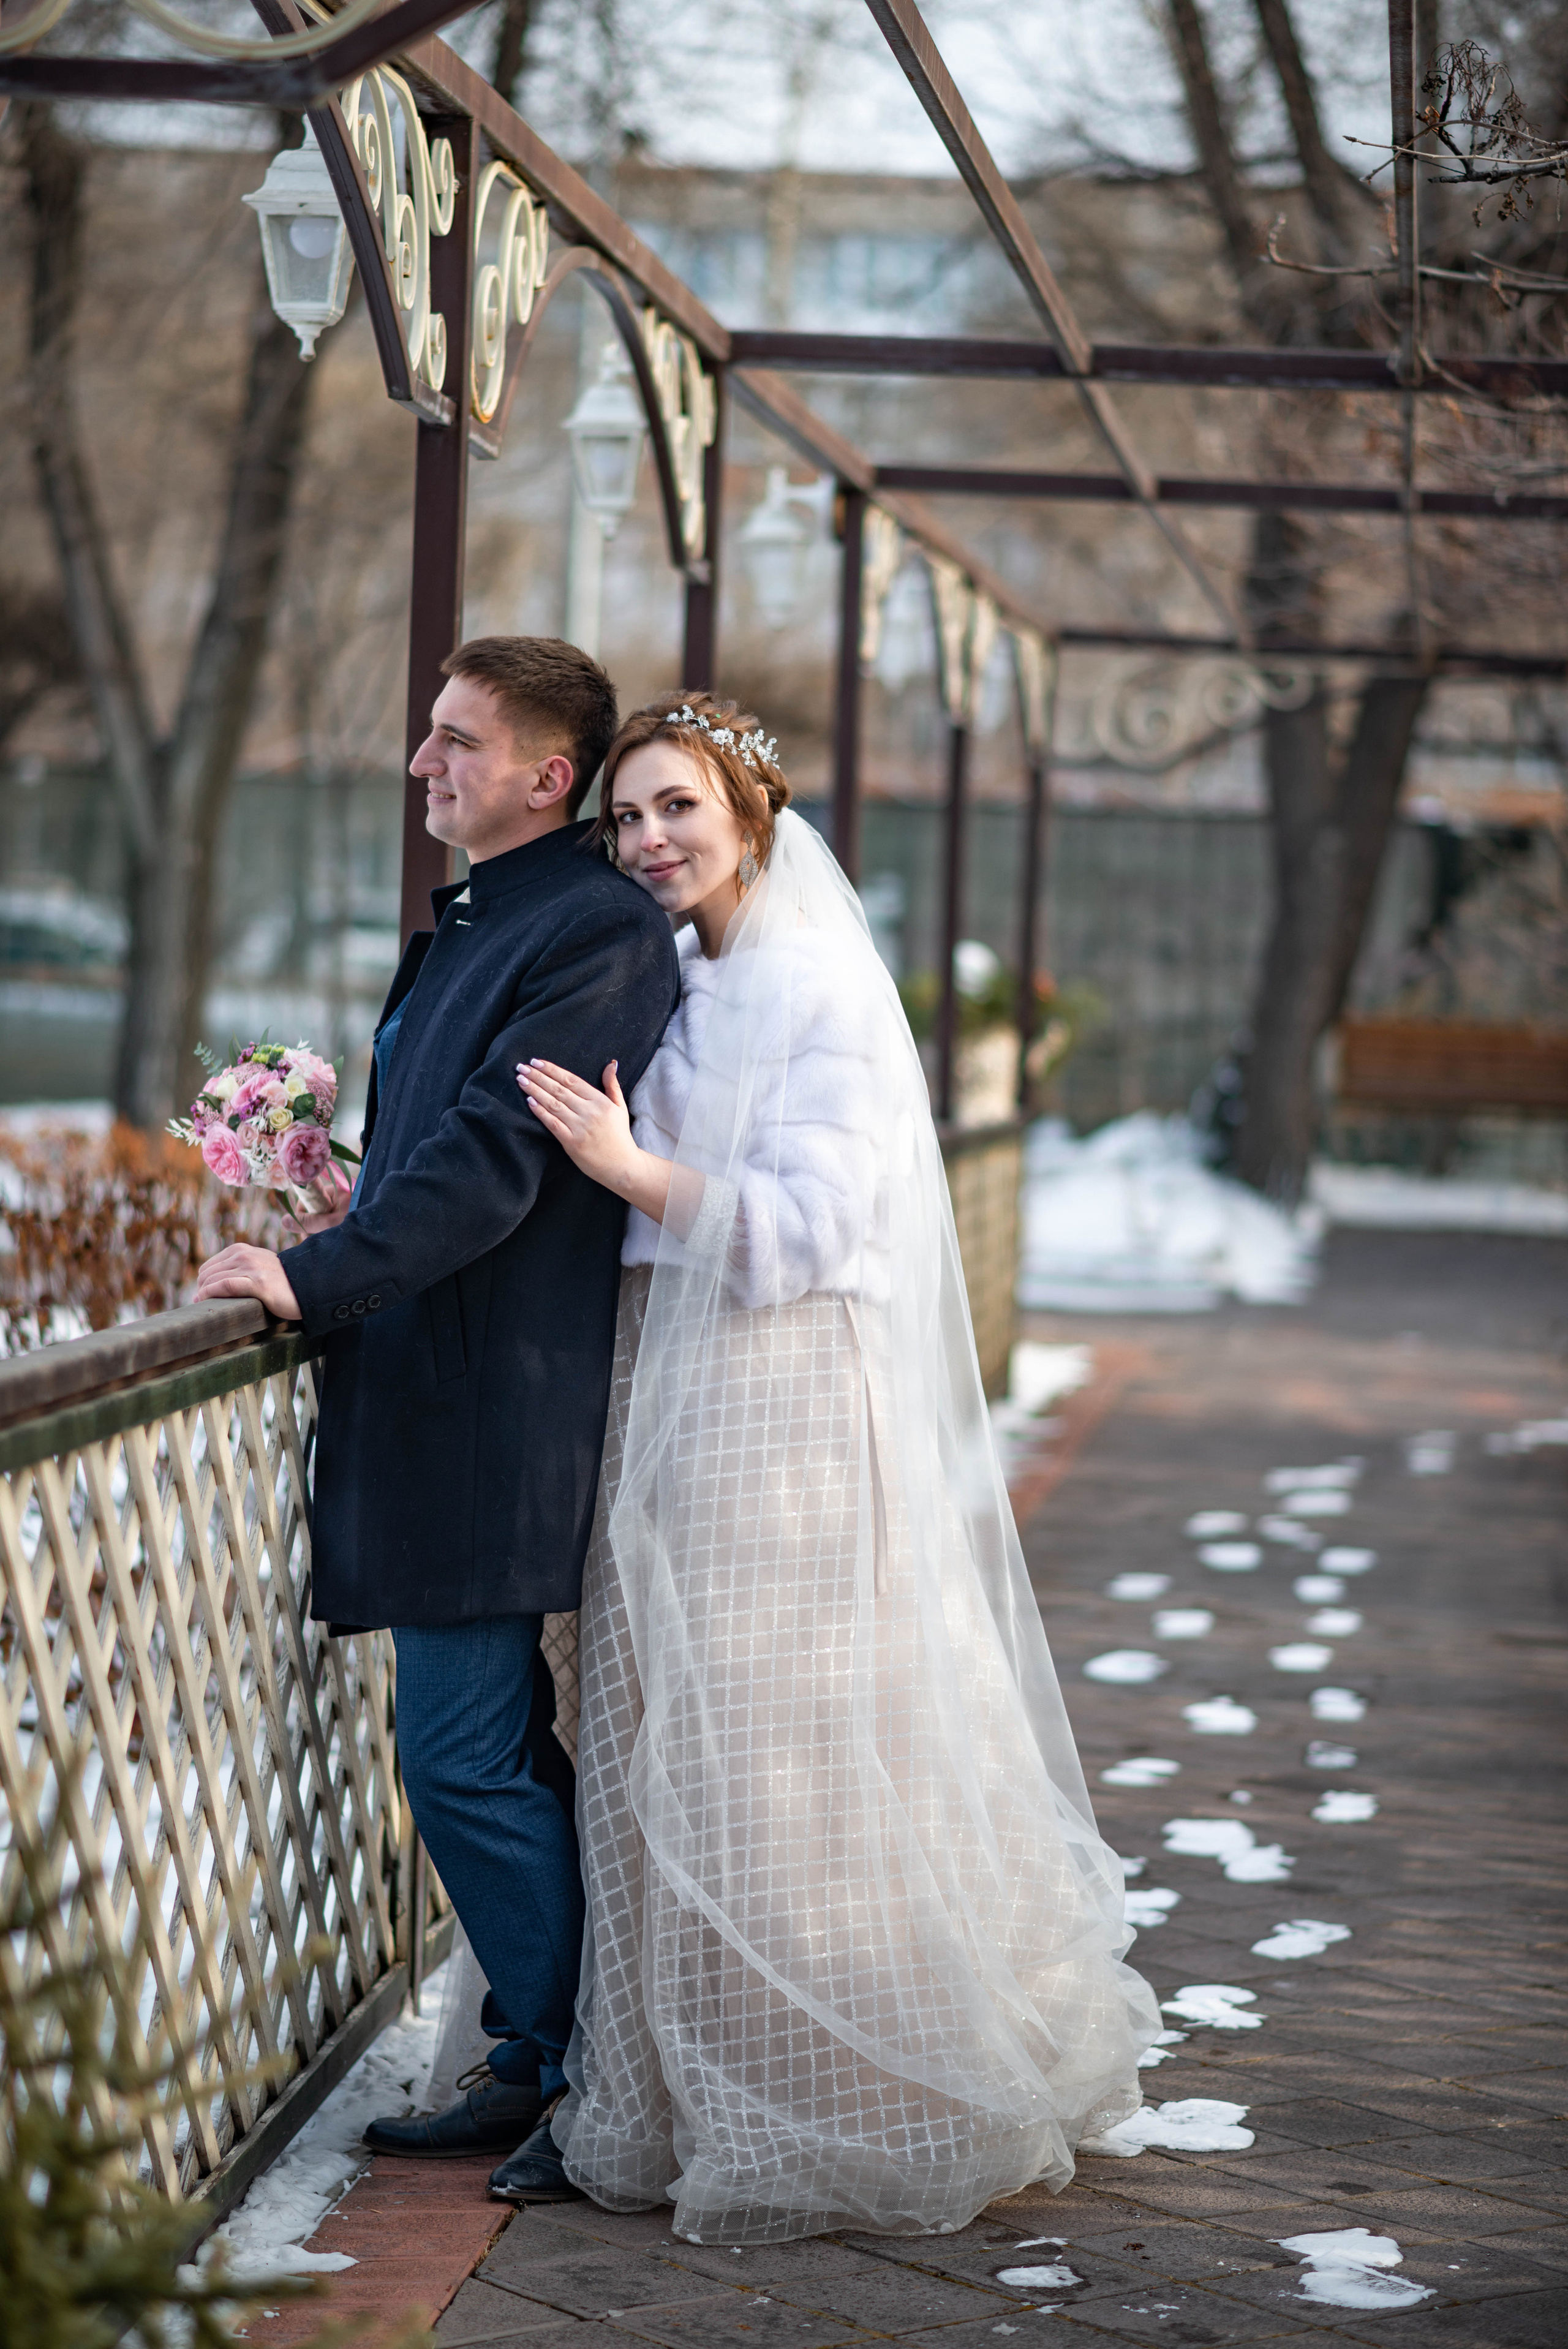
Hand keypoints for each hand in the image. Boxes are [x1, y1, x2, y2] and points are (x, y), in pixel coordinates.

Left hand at [195, 1244, 301, 1320]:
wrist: (308, 1286)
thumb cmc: (280, 1283)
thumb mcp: (257, 1267)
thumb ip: (238, 1269)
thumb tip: (212, 1285)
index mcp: (241, 1249)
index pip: (208, 1267)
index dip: (202, 1284)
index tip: (203, 1298)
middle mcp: (244, 1255)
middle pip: (207, 1274)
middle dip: (201, 1290)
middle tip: (204, 1306)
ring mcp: (251, 1268)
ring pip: (213, 1280)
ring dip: (204, 1295)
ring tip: (206, 1308)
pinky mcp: (258, 1283)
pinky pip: (225, 1286)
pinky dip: (211, 1294)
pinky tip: (207, 1302)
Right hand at [283, 1160, 354, 1237]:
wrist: (388, 1237)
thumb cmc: (361, 1227)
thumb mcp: (331, 1225)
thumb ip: (307, 1223)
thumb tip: (283, 1220)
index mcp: (338, 1191)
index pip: (310, 1195)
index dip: (303, 1212)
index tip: (304, 1227)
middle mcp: (342, 1196)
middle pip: (315, 1208)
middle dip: (312, 1225)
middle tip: (316, 1239)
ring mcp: (346, 1206)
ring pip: (322, 1217)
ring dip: (320, 1231)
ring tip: (328, 1241)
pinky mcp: (349, 1216)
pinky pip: (331, 1222)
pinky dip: (328, 1232)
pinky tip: (332, 1242)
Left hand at [517, 1059, 639, 1193]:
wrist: (622, 1166)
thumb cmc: (619, 1136)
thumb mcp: (619, 1107)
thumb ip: (612, 1085)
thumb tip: (611, 1063)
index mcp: (600, 1101)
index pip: (571, 1080)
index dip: (552, 1070)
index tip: (537, 1062)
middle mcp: (589, 1112)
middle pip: (559, 1089)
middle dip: (538, 1076)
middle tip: (522, 1067)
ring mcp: (580, 1128)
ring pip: (553, 1104)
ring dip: (535, 1091)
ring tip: (521, 1080)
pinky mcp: (572, 1143)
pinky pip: (552, 1123)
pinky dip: (540, 1112)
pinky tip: (529, 1101)